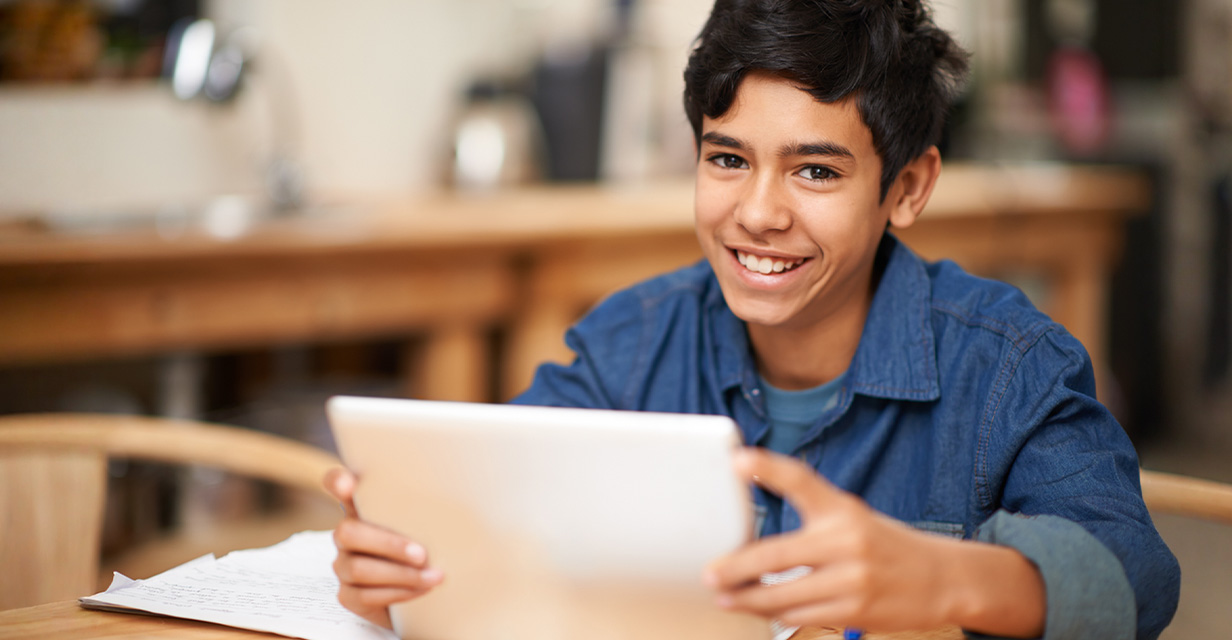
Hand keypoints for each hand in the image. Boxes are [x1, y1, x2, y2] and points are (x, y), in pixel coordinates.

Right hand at [325, 467, 443, 628]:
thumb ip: (427, 508)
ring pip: (358, 569)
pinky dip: (398, 593)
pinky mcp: (349, 595)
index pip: (337, 484)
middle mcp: (348, 534)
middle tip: (422, 555)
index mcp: (363, 508)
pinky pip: (365, 596)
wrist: (426, 594)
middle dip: (389, 545)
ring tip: (433, 577)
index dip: (336, 481)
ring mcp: (344, 565)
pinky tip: (421, 591)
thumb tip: (460, 495)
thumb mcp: (427, 524)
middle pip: (348, 533)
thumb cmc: (428, 548)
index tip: (349, 484)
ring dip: (401, 574)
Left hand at [703, 448, 1042, 635]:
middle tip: (710, 574)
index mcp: (842, 508)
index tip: (739, 461)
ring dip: (748, 600)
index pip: (801, 481)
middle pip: (776, 555)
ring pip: (784, 595)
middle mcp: (847, 540)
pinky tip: (759, 610)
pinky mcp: (855, 610)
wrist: (941, 578)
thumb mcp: (850, 516)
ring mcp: (852, 578)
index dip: (768, 468)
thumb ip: (810, 516)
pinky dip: (775, 615)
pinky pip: (801, 617)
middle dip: (736, 569)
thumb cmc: (882, 544)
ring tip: (725, 598)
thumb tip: (752, 532)